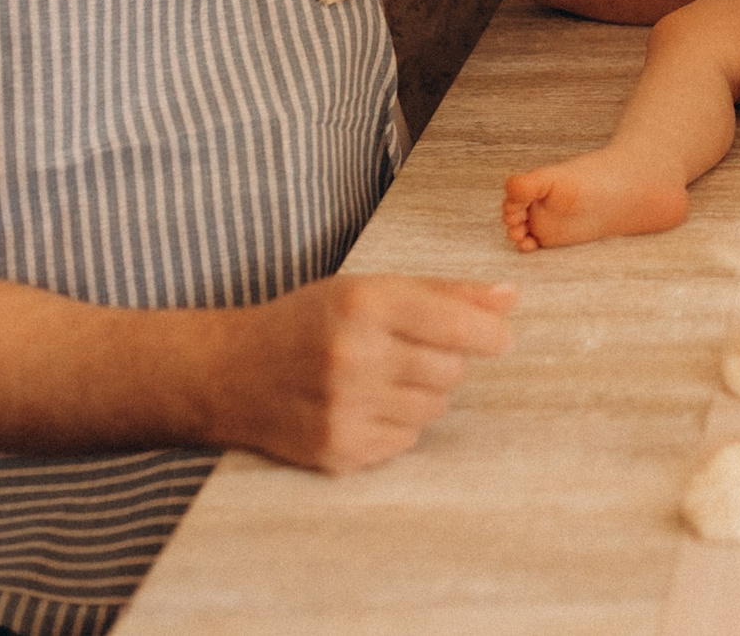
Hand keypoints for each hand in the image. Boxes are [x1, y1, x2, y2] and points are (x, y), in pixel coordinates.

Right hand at [222, 274, 514, 473]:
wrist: (228, 373)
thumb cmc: (309, 321)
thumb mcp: (368, 289)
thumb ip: (444, 292)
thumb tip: (511, 297)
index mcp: (364, 305)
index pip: (459, 326)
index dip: (490, 335)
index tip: (496, 338)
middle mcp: (354, 357)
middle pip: (452, 371)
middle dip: (443, 361)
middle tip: (408, 352)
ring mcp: (344, 409)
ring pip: (434, 409)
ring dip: (421, 393)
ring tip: (380, 377)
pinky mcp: (338, 451)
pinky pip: (407, 440)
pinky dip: (397, 423)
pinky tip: (362, 405)